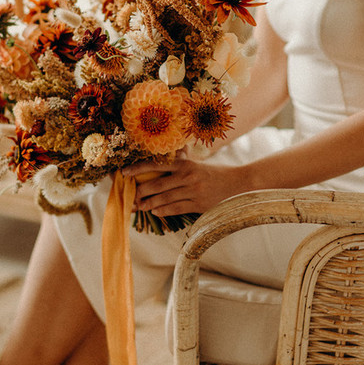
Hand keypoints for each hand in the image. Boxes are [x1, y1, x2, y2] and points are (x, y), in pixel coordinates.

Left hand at [123, 157, 246, 216]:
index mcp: (186, 164)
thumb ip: (183, 160)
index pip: (156, 165)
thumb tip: (170, 153)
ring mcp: (193, 191)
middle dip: (140, 191)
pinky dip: (163, 210)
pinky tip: (155, 211)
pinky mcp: (198, 204)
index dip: (138, 169)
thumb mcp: (199, 164)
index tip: (125, 173)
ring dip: (149, 203)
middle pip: (157, 184)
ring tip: (139, 206)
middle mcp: (188, 176)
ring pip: (165, 198)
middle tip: (129, 195)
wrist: (238, 184)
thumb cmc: (216, 173)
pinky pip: (176, 208)